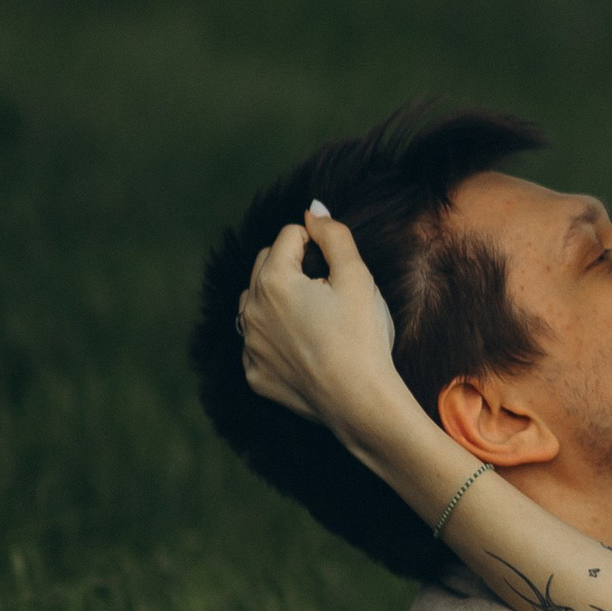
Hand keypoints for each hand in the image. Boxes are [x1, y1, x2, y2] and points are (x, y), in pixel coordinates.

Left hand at [239, 209, 409, 455]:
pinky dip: (275, 339)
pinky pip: (258, 344)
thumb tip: (313, 208)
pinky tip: (304, 348)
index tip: (338, 267)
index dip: (318, 243)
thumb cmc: (362, 336)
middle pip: (265, 265)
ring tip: (312, 315)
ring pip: (254, 304)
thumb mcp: (357, 277)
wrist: (360, 402)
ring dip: (276, 299)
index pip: (289, 236)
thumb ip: (333, 235)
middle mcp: (251, 310)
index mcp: (273, 280)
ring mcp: (249, 346)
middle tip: (328, 288)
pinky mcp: (255, 375)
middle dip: (292, 265)